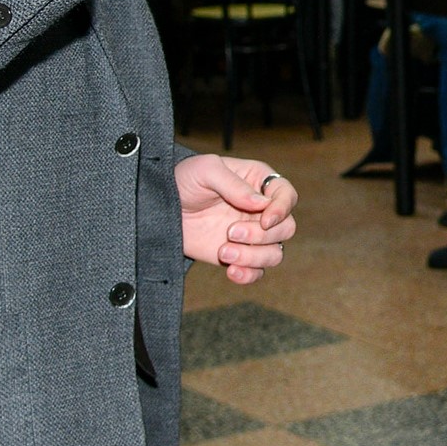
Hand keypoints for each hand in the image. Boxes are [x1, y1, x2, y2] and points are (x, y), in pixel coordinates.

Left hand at [177, 154, 297, 285]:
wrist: (158, 206)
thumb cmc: (183, 179)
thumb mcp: (206, 170)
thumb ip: (234, 185)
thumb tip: (261, 204)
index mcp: (258, 182)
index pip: (287, 195)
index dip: (282, 209)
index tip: (265, 220)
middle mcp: (260, 210)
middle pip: (286, 228)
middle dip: (261, 235)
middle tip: (230, 232)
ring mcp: (251, 235)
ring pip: (275, 253)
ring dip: (254, 257)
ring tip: (224, 252)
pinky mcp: (238, 255)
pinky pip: (257, 272)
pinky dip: (248, 275)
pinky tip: (231, 271)